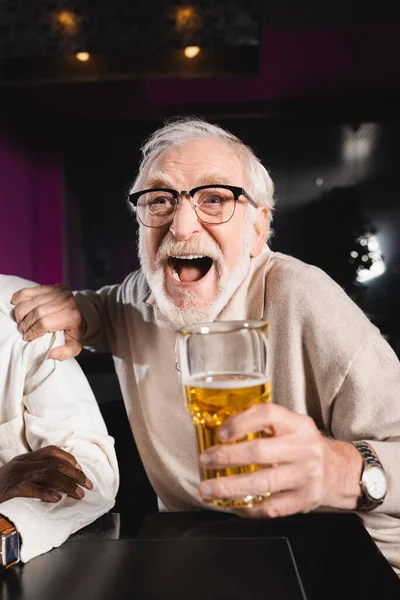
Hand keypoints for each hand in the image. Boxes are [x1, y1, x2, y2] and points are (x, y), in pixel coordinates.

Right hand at [0, 446, 92, 503]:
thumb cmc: (0, 493)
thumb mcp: (18, 479)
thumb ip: (36, 477)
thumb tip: (61, 482)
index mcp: (24, 460)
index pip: (51, 451)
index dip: (69, 459)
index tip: (81, 470)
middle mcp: (21, 464)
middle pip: (54, 463)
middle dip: (75, 473)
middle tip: (88, 485)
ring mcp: (14, 476)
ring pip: (47, 474)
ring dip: (66, 484)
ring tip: (78, 493)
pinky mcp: (9, 490)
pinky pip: (30, 487)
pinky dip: (46, 492)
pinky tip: (56, 499)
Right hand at [11, 284, 84, 359]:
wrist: (80, 314)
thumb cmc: (73, 331)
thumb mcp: (74, 345)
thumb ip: (66, 352)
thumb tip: (51, 353)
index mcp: (72, 317)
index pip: (45, 323)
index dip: (33, 331)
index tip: (27, 337)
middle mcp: (67, 302)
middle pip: (38, 312)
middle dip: (26, 323)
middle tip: (21, 330)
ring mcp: (59, 292)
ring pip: (33, 302)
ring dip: (21, 312)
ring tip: (20, 321)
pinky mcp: (53, 286)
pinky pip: (32, 290)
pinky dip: (21, 297)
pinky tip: (16, 303)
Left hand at [198, 404, 361, 517]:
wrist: (338, 471)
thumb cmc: (303, 445)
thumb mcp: (291, 425)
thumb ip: (263, 423)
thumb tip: (219, 427)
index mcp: (298, 425)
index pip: (267, 415)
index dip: (241, 422)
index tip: (220, 433)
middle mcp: (303, 449)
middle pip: (260, 452)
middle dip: (226, 457)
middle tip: (205, 460)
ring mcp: (304, 477)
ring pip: (262, 484)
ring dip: (229, 487)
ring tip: (208, 489)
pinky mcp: (303, 501)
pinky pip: (270, 508)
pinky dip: (247, 508)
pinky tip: (232, 505)